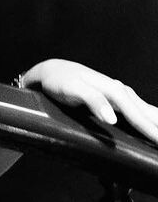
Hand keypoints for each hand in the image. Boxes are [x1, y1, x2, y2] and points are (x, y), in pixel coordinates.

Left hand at [19, 59, 157, 143]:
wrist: (54, 70)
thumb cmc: (61, 80)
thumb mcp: (72, 89)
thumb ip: (92, 100)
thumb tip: (112, 118)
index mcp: (115, 91)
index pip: (138, 116)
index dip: (152, 131)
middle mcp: (122, 92)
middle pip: (148, 113)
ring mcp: (121, 95)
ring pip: (147, 111)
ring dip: (157, 123)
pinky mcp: (118, 99)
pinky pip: (139, 111)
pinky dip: (150, 119)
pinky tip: (153, 127)